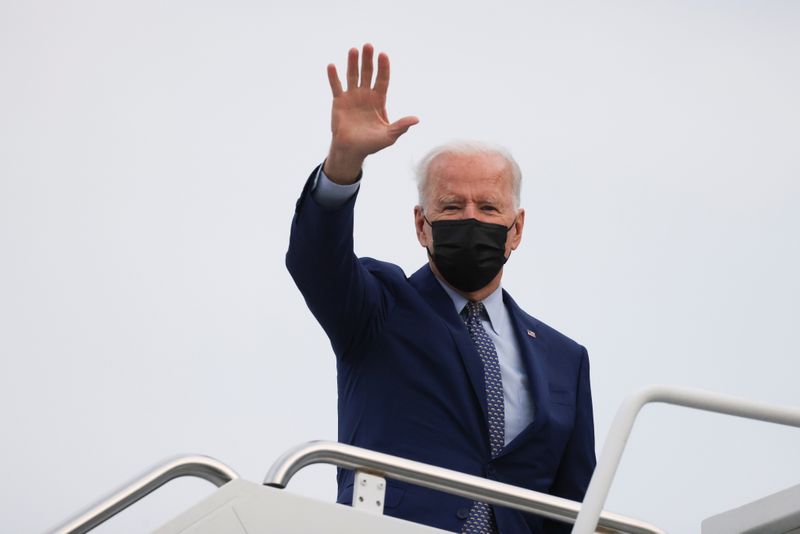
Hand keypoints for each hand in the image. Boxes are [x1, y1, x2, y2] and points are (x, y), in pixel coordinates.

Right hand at [324, 44, 418, 183]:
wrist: (352, 150)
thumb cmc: (372, 144)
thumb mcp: (389, 136)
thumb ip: (401, 126)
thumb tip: (417, 119)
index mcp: (379, 100)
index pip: (382, 80)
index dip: (383, 68)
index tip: (383, 55)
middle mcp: (366, 95)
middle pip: (368, 73)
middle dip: (368, 60)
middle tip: (368, 45)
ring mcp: (352, 96)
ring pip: (352, 75)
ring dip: (352, 63)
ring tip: (353, 50)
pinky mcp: (339, 101)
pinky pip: (336, 86)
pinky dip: (333, 76)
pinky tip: (332, 65)